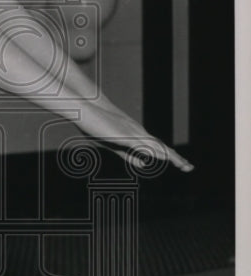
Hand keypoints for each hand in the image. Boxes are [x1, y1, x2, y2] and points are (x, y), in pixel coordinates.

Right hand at [75, 102, 193, 172]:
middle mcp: (138, 133)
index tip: (180, 163)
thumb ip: (129, 155)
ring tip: (184, 165)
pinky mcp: (126, 135)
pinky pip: (144, 146)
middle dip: (176, 158)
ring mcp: (133, 133)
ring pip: (157, 147)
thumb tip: (144, 165)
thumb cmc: (97, 125)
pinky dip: (156, 152)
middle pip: (161, 147)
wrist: (86, 108)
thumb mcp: (114, 145)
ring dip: (171, 156)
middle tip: (189, 167)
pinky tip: (165, 158)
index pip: (157, 147)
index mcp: (136, 135)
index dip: (169, 156)